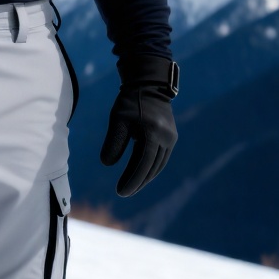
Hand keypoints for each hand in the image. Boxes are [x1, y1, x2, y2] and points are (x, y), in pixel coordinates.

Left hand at [100, 55, 178, 196]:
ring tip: (131, 187)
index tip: (120, 192)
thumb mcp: (117, 119)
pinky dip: (150, 168)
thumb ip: (113, 142)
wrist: (149, 85)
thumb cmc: (130, 101)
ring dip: (145, 178)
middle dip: (138, 182)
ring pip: (158, 165)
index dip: (132, 180)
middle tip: (123, 193)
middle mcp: (166, 138)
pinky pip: (161, 158)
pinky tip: (140, 174)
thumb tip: (107, 164)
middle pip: (152, 168)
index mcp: (154, 133)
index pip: (143, 164)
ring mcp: (171, 138)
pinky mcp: (171, 137)